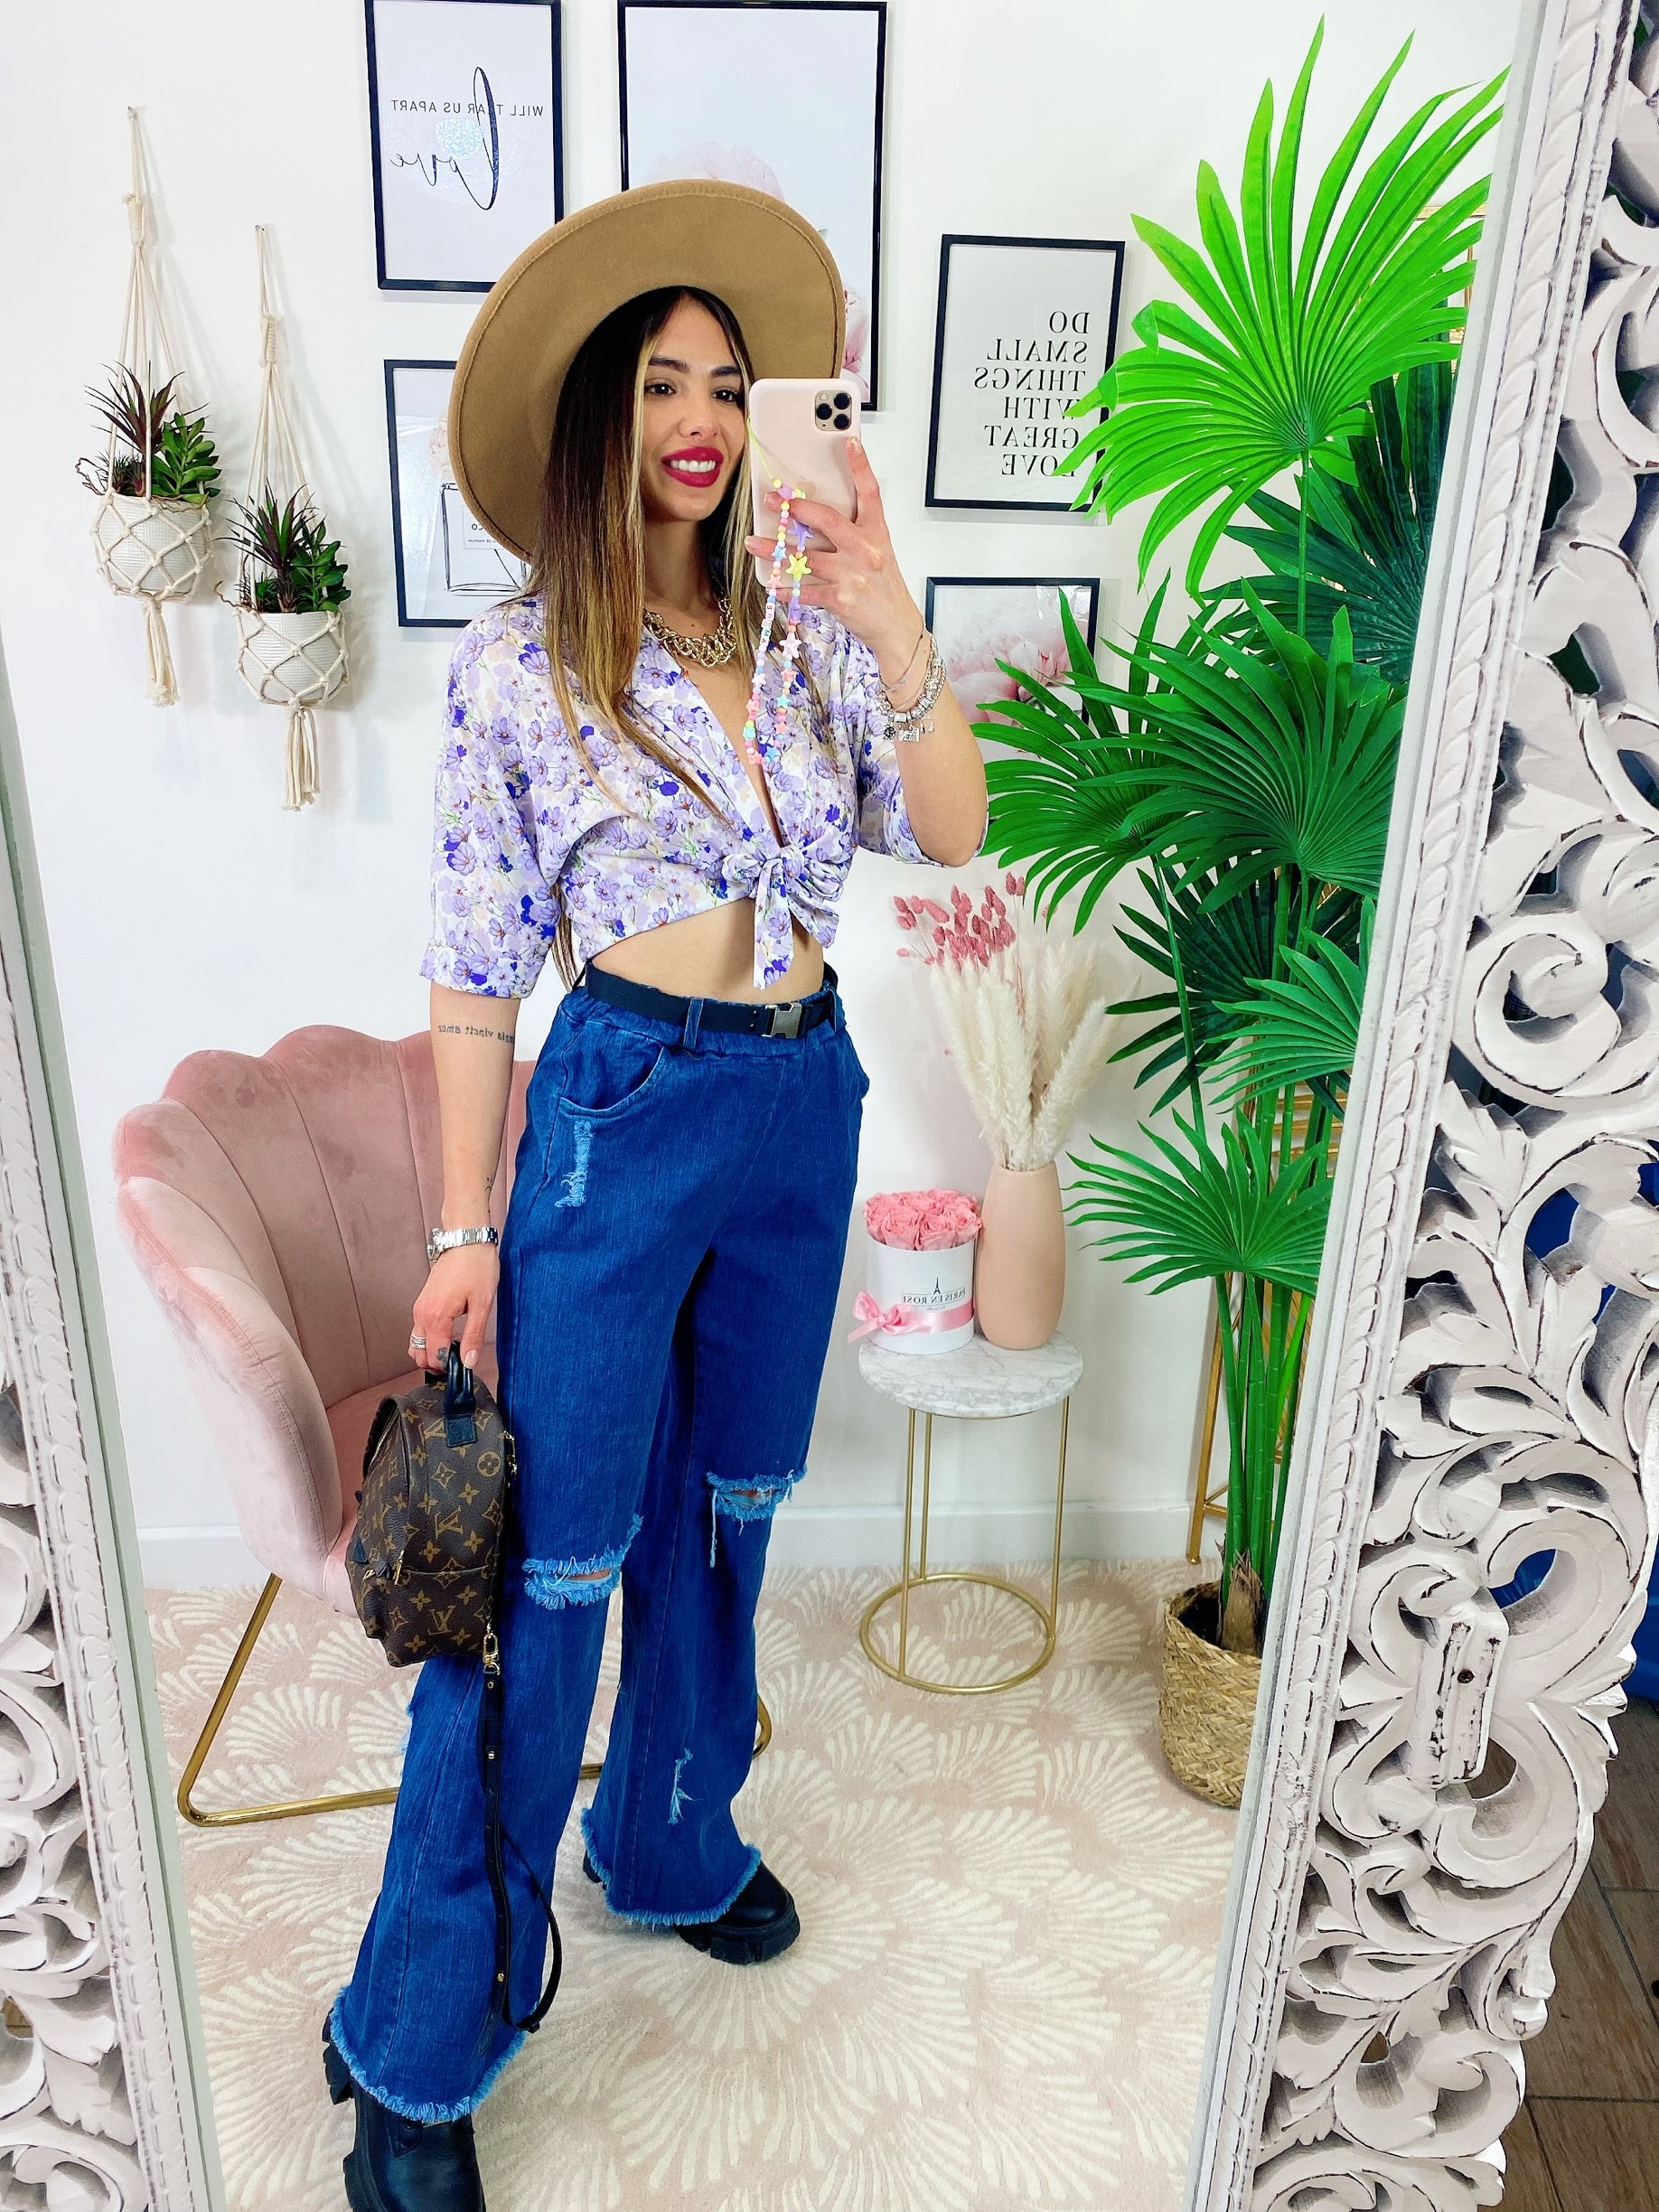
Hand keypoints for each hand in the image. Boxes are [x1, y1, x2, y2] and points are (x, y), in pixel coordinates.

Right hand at [409, 1247, 499, 1373]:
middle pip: (418, 1355)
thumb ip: (473, 1336)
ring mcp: (419, 1308)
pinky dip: (430, 1340)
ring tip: (455, 1348)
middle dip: (437, 1363)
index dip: (449, 1366)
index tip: (465, 1364)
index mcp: (435, 1316)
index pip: (433, 1356)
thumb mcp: (482, 1304)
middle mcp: (421, 1314)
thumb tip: (468, 1361)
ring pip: (415, 1344)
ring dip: (431, 1352)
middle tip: (459, 1358)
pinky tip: (450, 1336)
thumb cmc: (477, 1267)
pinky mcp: (422, 1303)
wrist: (467, 1241)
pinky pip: (419, 1331)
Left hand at [744, 439, 923, 678]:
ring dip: (777, 550)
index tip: (848, 441)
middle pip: (828, 520)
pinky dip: (786, 588)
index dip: (860, 465)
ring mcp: (852, 574)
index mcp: (876, 533)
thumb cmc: (883, 587)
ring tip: (754, 542)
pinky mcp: (841, 598)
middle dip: (797, 508)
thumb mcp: (877, 552)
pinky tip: (771, 584)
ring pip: (807, 557)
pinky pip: (806, 590)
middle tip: (774, 501)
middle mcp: (865, 550)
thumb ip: (853, 532)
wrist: (896, 626)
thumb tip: (816, 514)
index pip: (870, 492)